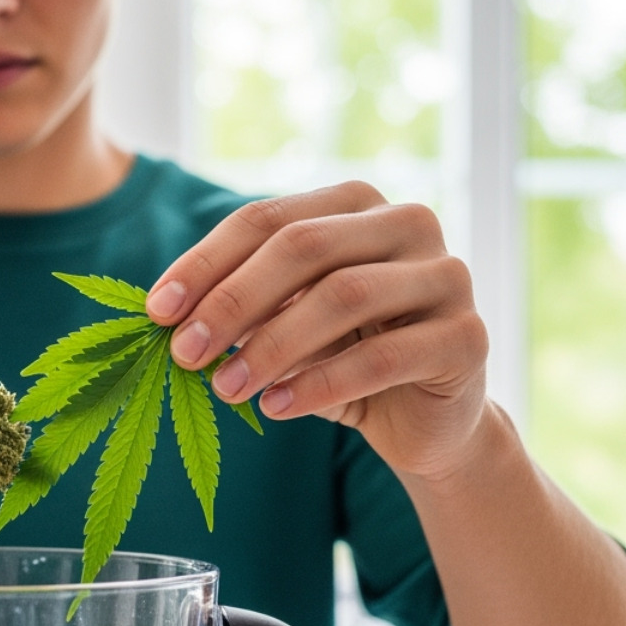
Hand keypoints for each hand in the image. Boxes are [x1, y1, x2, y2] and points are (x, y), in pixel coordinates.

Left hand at [145, 182, 489, 482]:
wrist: (425, 420)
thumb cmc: (341, 358)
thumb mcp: (283, 324)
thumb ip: (241, 306)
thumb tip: (167, 315)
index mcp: (355, 204)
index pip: (266, 219)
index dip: (206, 263)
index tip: (158, 312)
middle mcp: (408, 223)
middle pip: (304, 247)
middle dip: (233, 301)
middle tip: (185, 353)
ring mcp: (446, 276)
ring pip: (343, 296)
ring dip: (272, 346)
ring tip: (226, 389)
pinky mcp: (468, 337)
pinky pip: (383, 356)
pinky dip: (320, 384)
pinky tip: (277, 408)